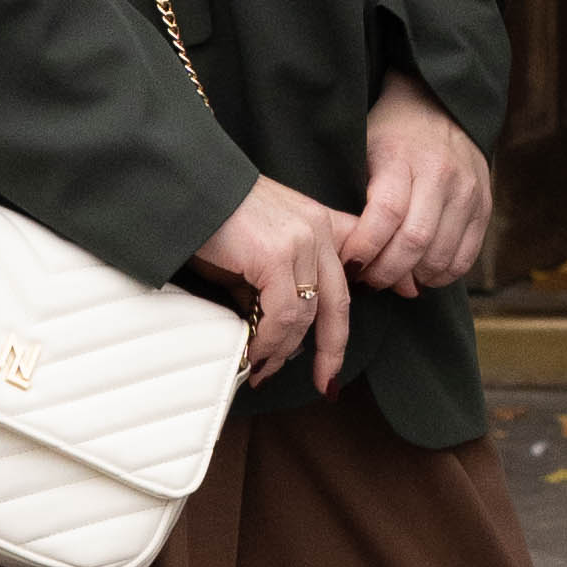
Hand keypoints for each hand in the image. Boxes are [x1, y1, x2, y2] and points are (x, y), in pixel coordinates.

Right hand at [192, 174, 354, 396]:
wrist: (180, 187)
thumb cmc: (208, 218)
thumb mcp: (253, 248)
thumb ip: (270, 284)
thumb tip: (275, 332)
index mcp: (318, 221)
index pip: (357, 261)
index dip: (373, 286)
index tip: (386, 307)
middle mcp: (318, 228)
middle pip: (339, 301)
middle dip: (333, 348)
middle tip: (326, 380)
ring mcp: (302, 240)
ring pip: (308, 314)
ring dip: (283, 351)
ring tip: (262, 370)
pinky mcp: (278, 254)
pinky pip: (284, 315)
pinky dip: (269, 341)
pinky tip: (252, 353)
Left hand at [342, 73, 492, 297]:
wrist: (438, 107)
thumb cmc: (390, 135)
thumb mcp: (364, 152)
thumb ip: (359, 202)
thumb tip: (361, 264)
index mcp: (404, 157)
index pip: (386, 214)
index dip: (365, 248)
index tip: (349, 265)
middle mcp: (442, 175)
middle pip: (415, 240)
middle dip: (385, 272)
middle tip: (368, 282)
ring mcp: (468, 192)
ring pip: (441, 255)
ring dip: (412, 278)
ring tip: (392, 278)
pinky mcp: (485, 207)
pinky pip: (465, 257)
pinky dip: (441, 275)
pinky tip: (421, 274)